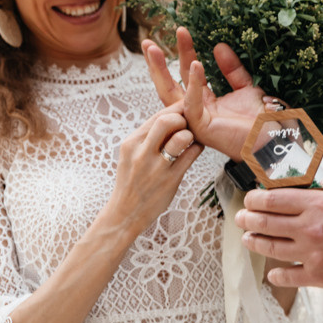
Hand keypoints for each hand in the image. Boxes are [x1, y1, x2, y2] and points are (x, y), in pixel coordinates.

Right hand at [106, 106, 204, 237]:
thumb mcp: (130, 155)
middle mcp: (141, 153)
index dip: (174, 109)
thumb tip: (170, 116)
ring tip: (190, 138)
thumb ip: (147, 137)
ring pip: (182, 137)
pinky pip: (191, 156)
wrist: (125, 214)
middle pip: (167, 120)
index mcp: (130, 143)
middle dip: (182, 117)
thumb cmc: (132, 181)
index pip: (155, 116)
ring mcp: (156, 168)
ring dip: (191, 134)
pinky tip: (195, 149)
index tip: (184, 108)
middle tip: (187, 124)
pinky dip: (197, 148)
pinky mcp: (170, 180)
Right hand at [142, 27, 267, 159]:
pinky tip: (195, 64)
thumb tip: (218, 46)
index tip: (181, 31)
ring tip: (153, 49)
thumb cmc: (261, 118)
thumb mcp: (245, 86)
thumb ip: (231, 69)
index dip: (183, 53)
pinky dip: (193, 84)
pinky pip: (192, 104)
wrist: (274, 135)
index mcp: (204, 104)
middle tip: (147, 42)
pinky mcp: (201, 128)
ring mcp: (195, 122)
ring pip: (170, 95)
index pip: (187, 76)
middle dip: (156, 64)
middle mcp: (196, 113)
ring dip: (160, 71)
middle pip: (169, 85)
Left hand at [235, 184, 322, 295]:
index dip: (256, 199)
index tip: (250, 199)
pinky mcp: (318, 277)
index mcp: (319, 204)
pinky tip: (273, 271)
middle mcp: (310, 228)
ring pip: (270, 248)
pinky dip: (276, 274)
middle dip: (248, 219)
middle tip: (241, 219)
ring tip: (248, 240)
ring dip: (255, 243)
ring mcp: (312, 254)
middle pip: (266, 222)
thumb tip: (317, 184)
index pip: (274, 199)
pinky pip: (287, 276)